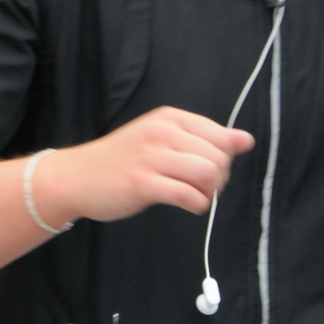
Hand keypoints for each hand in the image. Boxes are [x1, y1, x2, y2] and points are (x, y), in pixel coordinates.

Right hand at [37, 106, 254, 223]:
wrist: (76, 177)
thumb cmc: (122, 160)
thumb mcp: (162, 138)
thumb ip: (204, 138)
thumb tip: (246, 141)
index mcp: (170, 118)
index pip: (222, 136)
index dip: (224, 159)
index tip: (206, 169)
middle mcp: (162, 132)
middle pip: (219, 157)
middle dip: (219, 179)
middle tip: (198, 187)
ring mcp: (151, 157)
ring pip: (209, 174)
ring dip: (209, 192)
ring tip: (193, 194)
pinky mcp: (143, 183)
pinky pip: (189, 196)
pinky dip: (196, 205)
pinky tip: (185, 203)